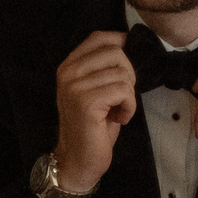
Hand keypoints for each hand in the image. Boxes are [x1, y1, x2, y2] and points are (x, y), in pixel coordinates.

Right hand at [40, 29, 138, 197]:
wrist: (79, 160)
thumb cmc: (93, 126)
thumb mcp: (96, 89)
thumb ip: (104, 67)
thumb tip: (130, 45)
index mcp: (69, 66)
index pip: (99, 37)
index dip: (122, 45)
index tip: (128, 68)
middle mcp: (68, 73)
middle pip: (116, 52)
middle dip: (129, 74)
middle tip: (122, 97)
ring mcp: (75, 87)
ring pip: (123, 74)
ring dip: (130, 95)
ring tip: (118, 111)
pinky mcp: (86, 102)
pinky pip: (124, 91)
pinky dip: (129, 107)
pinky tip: (119, 119)